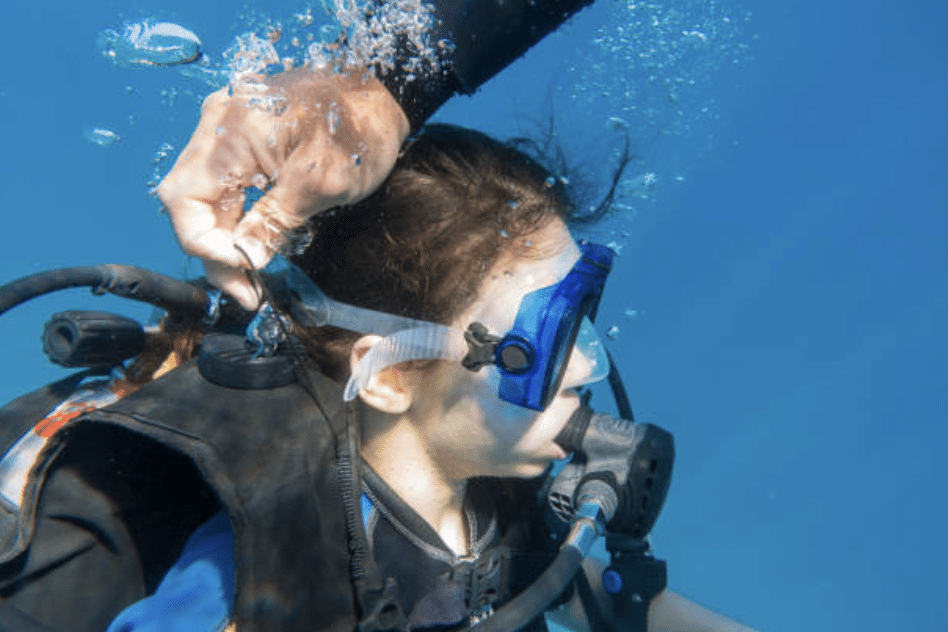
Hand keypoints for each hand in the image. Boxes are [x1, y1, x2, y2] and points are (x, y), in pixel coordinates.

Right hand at [157, 67, 409, 307]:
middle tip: (248, 292)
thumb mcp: (321, 183)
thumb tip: (244, 258)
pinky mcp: (243, 139)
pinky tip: (255, 244)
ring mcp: (227, 130)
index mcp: (230, 131)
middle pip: (189, 201)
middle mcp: (217, 125)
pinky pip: (225, 185)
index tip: (244, 270)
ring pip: (205, 197)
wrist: (383, 96)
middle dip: (214, 251)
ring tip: (251, 278)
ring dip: (224, 239)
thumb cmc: (360, 130)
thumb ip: (273, 220)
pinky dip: (236, 218)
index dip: (205, 244)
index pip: (184, 200)